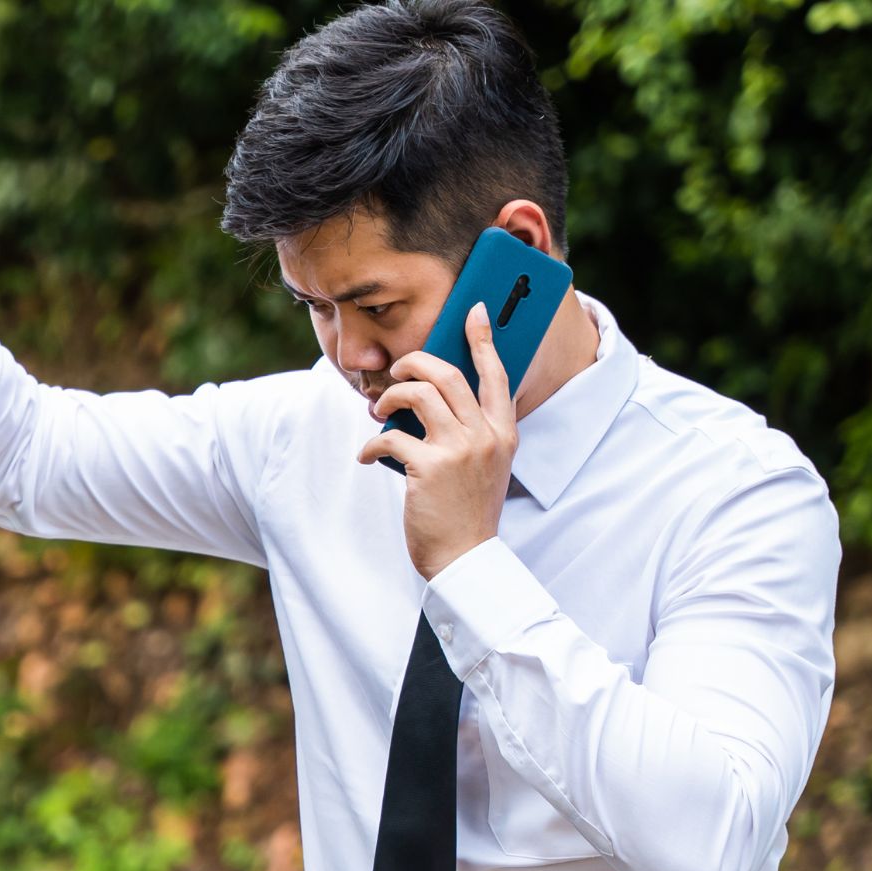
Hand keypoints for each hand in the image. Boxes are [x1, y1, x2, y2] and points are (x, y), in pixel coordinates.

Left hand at [356, 301, 516, 578]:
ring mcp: (460, 450)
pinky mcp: (429, 468)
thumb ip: (472, 432)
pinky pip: (391, 438)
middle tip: (396, 371)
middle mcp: (486, 435)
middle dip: (413, 363)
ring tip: (379, 411)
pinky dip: (372, 445)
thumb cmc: (467, 511)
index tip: (473, 311)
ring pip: (418, 394)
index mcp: (503, 432)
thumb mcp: (485, 466)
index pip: (496, 374)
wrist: (465, 557)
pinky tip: (368, 456)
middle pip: (447, 374)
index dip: (483, 339)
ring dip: (390, 398)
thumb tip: (431, 401)